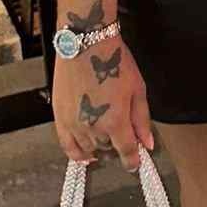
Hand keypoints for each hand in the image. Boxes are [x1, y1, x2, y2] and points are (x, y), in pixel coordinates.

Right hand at [51, 36, 153, 169]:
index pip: (126, 153)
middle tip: (122, 139)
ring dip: (100, 148)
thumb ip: (142, 120)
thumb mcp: (137, 89)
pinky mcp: (60, 118)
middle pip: (108, 150)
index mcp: (115, 122)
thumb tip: (147, 143)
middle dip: (117, 148)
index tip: (136, 162)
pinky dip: (77, 154)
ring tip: (106, 139)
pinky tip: (85, 155)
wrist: (86, 44)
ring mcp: (74, 124)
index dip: (133, 161)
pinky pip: (67, 146)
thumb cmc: (114, 62)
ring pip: (89, 149)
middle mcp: (93, 128)